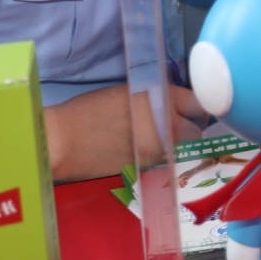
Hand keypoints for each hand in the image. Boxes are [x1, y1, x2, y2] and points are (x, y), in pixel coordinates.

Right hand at [44, 83, 204, 181]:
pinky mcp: (149, 167)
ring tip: (166, 137)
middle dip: (192, 126)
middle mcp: (166, 123)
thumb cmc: (89, 110)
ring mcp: (159, 147)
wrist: (63, 141)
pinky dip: (166, 155)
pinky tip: (152, 149)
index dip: (197, 106)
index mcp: (160, 98)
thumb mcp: (127, 93)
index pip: (196, 102)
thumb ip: (156, 98)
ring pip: (185, 147)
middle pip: (197, 128)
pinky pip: (169, 159)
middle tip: (182, 124)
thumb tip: (174, 106)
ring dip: (181, 143)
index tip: (194, 109)